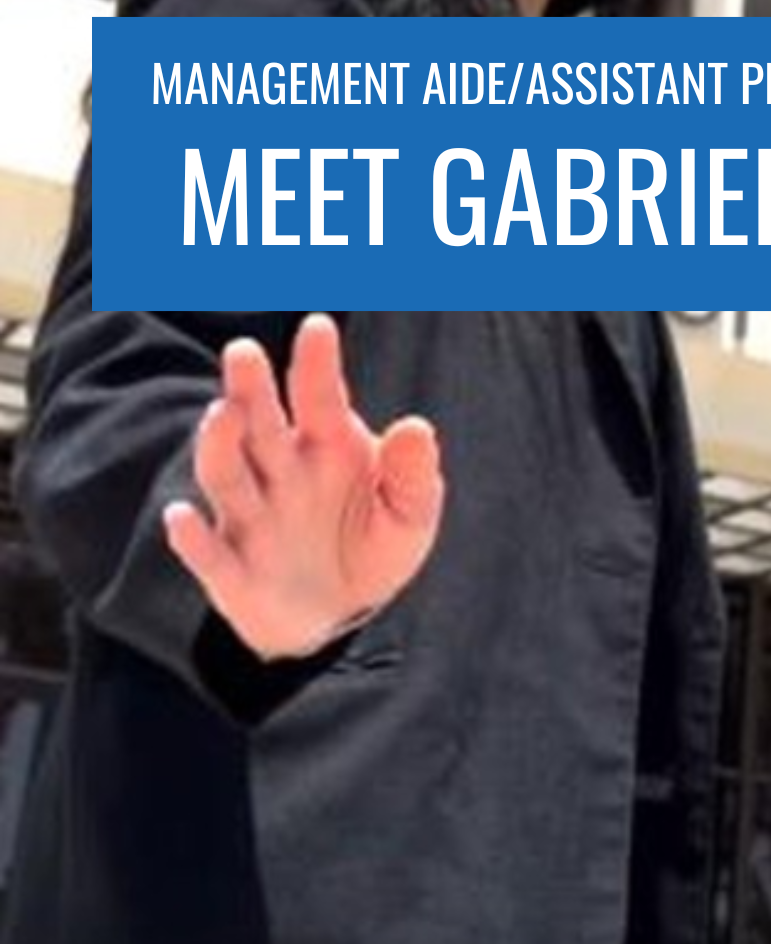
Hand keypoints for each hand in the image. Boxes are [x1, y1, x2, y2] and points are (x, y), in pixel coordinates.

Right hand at [163, 313, 443, 657]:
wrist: (336, 617)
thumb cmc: (372, 547)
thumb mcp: (409, 516)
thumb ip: (413, 475)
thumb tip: (416, 427)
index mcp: (326, 445)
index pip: (319, 396)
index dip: (316, 363)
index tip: (317, 326)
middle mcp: (279, 471)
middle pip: (259, 423)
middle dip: (251, 389)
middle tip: (244, 351)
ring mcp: (250, 518)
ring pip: (227, 475)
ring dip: (220, 445)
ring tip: (221, 414)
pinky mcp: (232, 572)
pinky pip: (210, 555)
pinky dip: (193, 539)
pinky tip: (181, 518)